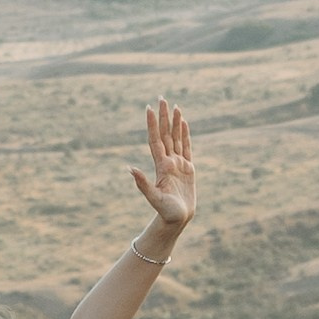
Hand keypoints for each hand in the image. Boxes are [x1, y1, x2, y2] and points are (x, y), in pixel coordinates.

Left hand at [130, 98, 195, 236]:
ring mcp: (178, 164)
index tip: (148, 109)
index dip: (152, 125)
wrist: (177, 220)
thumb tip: (130, 169)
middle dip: (163, 116)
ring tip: (174, 106)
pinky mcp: (188, 168)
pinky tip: (183, 123)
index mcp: (161, 166)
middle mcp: (168, 161)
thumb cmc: (166, 212)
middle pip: (165, 134)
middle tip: (161, 98)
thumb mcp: (154, 198)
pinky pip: (186, 147)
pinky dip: (185, 134)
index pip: (155, 140)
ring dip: (174, 122)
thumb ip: (143, 184)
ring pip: (176, 138)